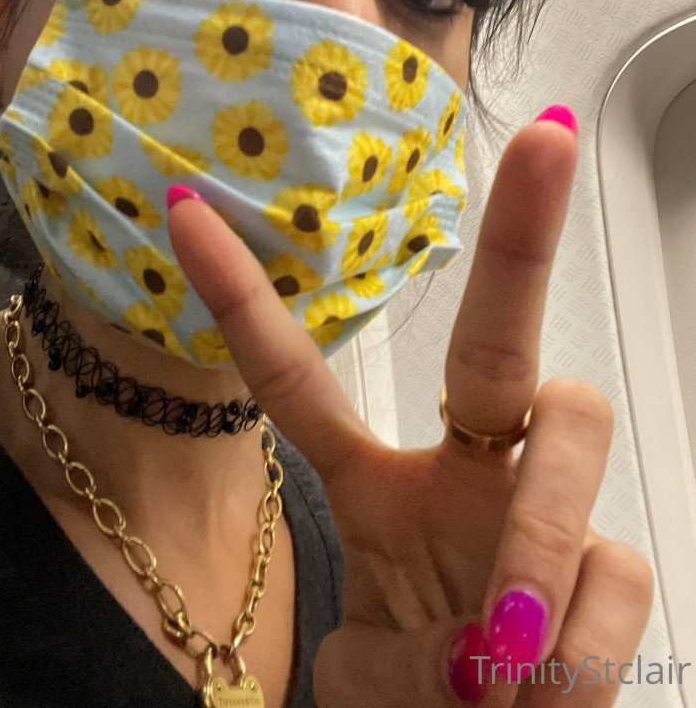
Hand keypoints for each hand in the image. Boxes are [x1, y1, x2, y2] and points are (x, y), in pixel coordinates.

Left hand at [166, 116, 653, 706]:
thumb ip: (390, 668)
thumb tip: (481, 669)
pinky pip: (613, 568)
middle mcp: (466, 467)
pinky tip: (546, 691)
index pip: (299, 381)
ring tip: (504, 660)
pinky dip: (577, 644)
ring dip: (538, 544)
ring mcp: (542, 505)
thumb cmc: (415, 702)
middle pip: (493, 336)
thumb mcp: (362, 677)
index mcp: (377, 483)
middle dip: (517, 237)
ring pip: (572, 428)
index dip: (241, 299)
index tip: (182, 208)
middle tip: (549, 143)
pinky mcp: (609, 566)